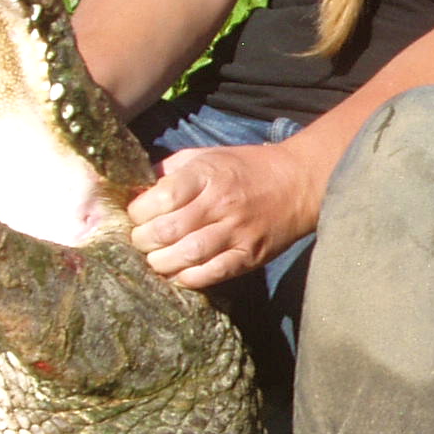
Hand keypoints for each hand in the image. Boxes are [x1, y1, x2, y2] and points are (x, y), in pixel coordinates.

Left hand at [127, 142, 317, 288]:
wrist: (298, 182)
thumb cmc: (245, 168)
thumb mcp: (207, 155)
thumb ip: (170, 170)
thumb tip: (135, 189)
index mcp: (207, 174)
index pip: (161, 198)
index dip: (138, 212)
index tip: (136, 216)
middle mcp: (221, 203)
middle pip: (167, 231)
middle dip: (143, 241)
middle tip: (140, 242)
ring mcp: (237, 231)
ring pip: (186, 256)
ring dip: (161, 263)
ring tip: (156, 260)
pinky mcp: (250, 255)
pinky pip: (212, 274)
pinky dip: (189, 278)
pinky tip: (179, 273)